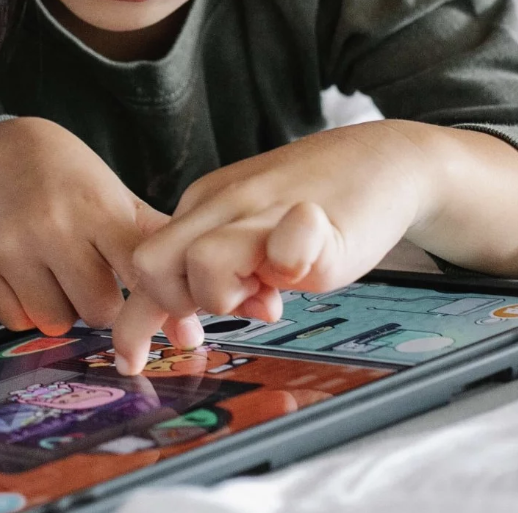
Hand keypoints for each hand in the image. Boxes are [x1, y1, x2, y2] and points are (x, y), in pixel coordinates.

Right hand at [0, 117, 196, 337]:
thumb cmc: (71, 182)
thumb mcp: (119, 200)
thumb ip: (156, 256)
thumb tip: (188, 332)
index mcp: (97, 208)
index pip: (139, 276)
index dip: (149, 296)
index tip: (147, 296)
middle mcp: (52, 227)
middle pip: (97, 311)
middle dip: (101, 304)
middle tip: (94, 277)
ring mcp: (10, 246)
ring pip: (54, 322)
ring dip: (62, 309)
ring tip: (58, 274)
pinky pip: (14, 320)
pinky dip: (25, 309)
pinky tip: (27, 275)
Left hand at [110, 122, 433, 373]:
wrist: (385, 160)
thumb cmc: (317, 201)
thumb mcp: (250, 230)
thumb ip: (217, 268)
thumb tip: (185, 323)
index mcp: (203, 207)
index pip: (144, 263)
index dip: (137, 317)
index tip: (133, 358)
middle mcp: (223, 203)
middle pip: (152, 263)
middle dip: (176, 306)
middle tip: (227, 307)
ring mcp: (267, 209)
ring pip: (204, 260)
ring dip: (227, 294)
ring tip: (270, 290)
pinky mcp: (318, 220)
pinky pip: (288, 243)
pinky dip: (289, 262)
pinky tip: (306, 268)